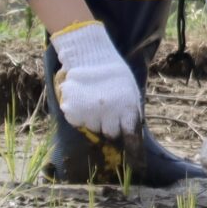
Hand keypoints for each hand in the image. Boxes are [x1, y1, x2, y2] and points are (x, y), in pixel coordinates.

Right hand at [50, 22, 142, 138]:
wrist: (90, 58)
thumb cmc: (114, 76)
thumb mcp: (131, 91)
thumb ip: (132, 112)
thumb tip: (134, 132)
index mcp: (126, 108)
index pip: (130, 134)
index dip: (129, 141)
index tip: (130, 149)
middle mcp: (108, 113)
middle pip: (109, 133)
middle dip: (109, 126)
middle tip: (107, 112)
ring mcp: (89, 113)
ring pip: (93, 128)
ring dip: (94, 120)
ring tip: (94, 102)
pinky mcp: (72, 112)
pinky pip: (78, 122)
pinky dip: (80, 115)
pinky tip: (83, 101)